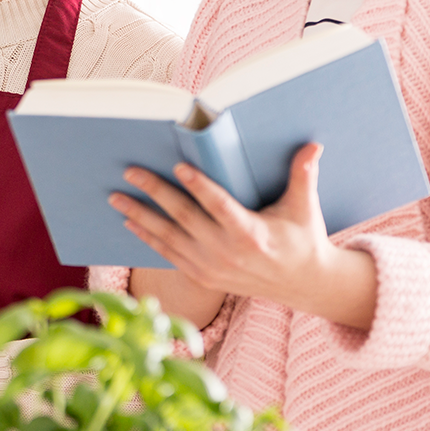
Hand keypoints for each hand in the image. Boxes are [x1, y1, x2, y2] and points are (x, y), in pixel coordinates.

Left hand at [110, 144, 376, 330]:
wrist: (303, 286)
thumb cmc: (303, 238)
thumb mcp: (305, 208)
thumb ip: (303, 175)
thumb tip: (314, 144)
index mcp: (251, 233)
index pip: (219, 205)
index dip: (198, 186)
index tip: (178, 165)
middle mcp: (227, 253)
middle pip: (183, 218)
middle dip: (154, 192)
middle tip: (130, 171)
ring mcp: (211, 268)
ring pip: (168, 238)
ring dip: (140, 216)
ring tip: (115, 197)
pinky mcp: (203, 277)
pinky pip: (168, 256)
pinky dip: (147, 239)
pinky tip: (129, 222)